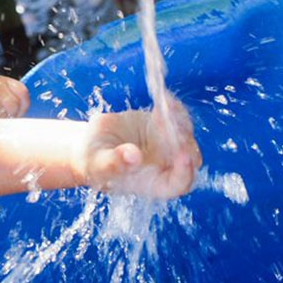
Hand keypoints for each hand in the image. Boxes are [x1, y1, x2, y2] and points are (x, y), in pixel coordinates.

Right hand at [80, 98, 201, 198]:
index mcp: (154, 184)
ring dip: (178, 120)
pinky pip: (178, 117)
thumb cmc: (94, 163)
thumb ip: (114, 163)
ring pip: (186, 134)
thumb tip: (133, 156)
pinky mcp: (165, 127)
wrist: (93, 144)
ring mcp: (168, 147)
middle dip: (183, 140)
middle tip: (166, 124)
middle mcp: (166, 167)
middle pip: (190, 157)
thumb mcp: (98, 165)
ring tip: (161, 108)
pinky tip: (163, 98)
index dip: (185, 172)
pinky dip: (174, 107)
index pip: (179, 184)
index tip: (183, 156)